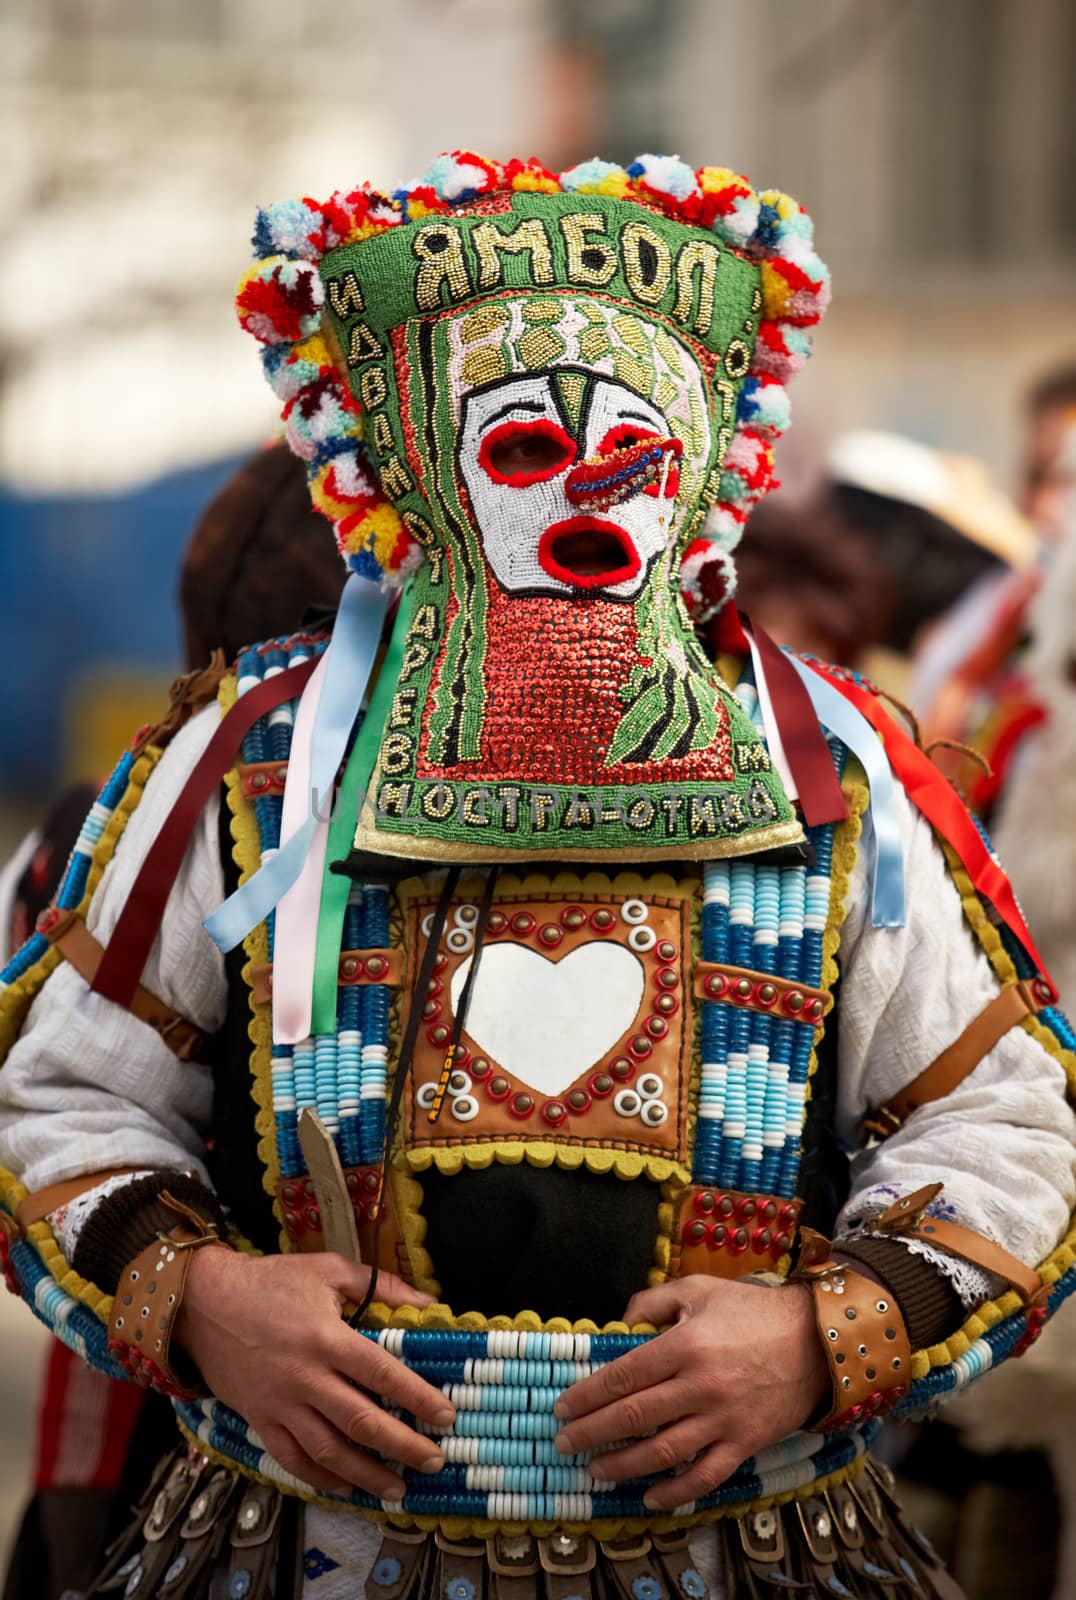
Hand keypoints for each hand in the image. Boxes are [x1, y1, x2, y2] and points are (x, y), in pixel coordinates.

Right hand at [174, 1247, 454, 1498]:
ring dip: (365, 1474)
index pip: (382, 1373)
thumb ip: (381, 1285)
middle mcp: (306, 1377)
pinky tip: (344, 1486)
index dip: (417, 1397)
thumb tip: (429, 1301)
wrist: (205, 1303)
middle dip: (402, 1445)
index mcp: (327, 1337)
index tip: (446, 1416)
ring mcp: (280, 1404)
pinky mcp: (260, 1419)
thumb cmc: (272, 1282)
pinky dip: (318, 1477)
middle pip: (360, 1420)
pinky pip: (291, 1458)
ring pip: (328, 1449)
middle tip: (434, 1461)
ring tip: (397, 1489)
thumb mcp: (329, 1269)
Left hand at [554, 1275, 828, 1508]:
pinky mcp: (744, 1443)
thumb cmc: (752, 1310)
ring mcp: (722, 1419)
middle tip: (564, 1442)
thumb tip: (619, 1325)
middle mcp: (699, 1386)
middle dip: (591, 1432)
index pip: (622, 1376)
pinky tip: (650, 1496)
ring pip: (662, 1452)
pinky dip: (675, 1491)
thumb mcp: (698, 1290)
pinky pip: (704, 1476)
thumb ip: (652, 1302)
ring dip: (622, 1465)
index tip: (562, 1407)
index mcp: (684, 1345)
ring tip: (595, 1470)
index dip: (587, 1395)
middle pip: (633, 1416)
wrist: (817, 1340)